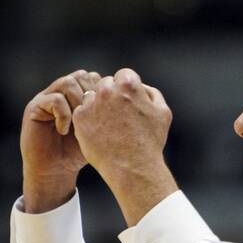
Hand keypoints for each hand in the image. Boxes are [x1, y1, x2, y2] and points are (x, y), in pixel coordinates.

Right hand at [21, 70, 100, 212]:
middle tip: (94, 119)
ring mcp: (48, 97)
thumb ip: (112, 116)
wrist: (55, 170)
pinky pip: (54, 99)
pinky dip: (64, 114)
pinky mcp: (35, 107)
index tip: (108, 116)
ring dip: (78, 103)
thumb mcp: (101, 133)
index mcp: (80, 95)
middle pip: (82, 76)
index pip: (96, 79)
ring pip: (68, 82)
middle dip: (91, 96)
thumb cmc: (80, 153)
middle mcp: (63, 92)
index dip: (104, 94)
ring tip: (80, 124)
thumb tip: (134, 104)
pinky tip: (65, 131)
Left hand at [73, 68, 177, 225]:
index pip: (124, 75)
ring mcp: (92, 104)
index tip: (131, 103)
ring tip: (110, 125)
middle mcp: (107, 91)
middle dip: (112, 95)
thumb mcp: (163, 113)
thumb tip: (142, 87)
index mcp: (128, 85)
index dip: (129, 88)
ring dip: (99, 106)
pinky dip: (90, 120)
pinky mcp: (80, 118)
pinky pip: (82, 112)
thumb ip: (152, 93)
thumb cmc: (150, 142)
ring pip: (92, 96)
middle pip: (106, 83)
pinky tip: (101, 132)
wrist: (132, 167)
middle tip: (120, 116)